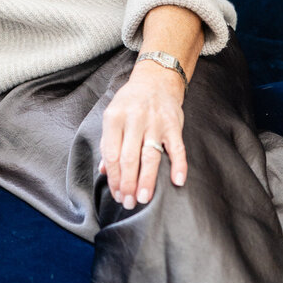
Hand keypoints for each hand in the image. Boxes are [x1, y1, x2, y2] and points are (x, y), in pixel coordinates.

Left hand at [99, 61, 186, 209]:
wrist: (156, 80)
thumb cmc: (130, 102)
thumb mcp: (113, 116)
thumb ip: (108, 143)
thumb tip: (104, 171)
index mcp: (115, 117)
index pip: (111, 153)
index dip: (113, 177)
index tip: (117, 194)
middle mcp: (134, 119)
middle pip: (129, 157)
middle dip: (128, 183)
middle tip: (129, 203)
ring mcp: (155, 122)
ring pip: (150, 156)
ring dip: (147, 180)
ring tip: (143, 198)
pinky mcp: (174, 125)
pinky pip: (177, 148)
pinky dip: (179, 165)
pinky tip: (177, 181)